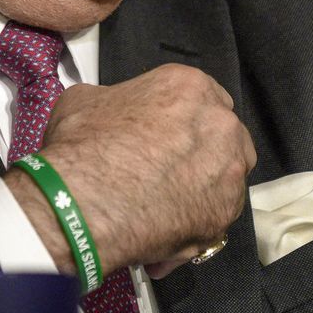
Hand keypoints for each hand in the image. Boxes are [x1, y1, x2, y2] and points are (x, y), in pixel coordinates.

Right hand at [5, 63, 253, 273]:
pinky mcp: (224, 212)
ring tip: (167, 201)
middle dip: (202, 151)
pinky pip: (216, 215)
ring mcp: (229, 170)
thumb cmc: (84, 149)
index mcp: (190, 87)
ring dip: (204, 186)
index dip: (185, 118)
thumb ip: (113, 100)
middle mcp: (220, 124)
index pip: (203, 97)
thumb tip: (108, 112)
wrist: (83, 204)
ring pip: (227, 177)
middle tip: (169, 168)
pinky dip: (195, 221)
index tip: (170, 134)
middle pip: (223, 136)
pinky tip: (164, 226)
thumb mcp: (84, 101)